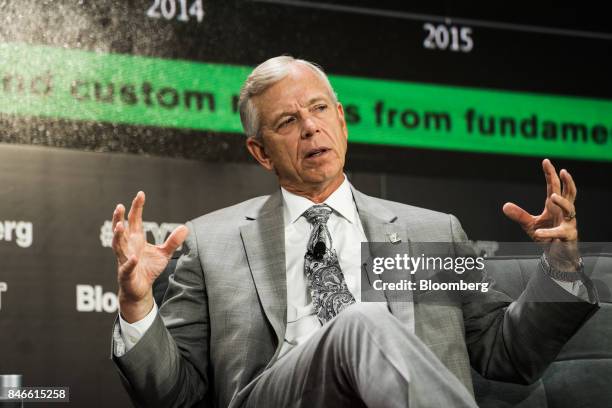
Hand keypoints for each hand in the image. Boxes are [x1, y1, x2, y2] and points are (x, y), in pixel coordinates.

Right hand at [112, 191, 188, 322]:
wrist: (140, 290)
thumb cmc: (149, 268)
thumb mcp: (164, 254)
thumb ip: (173, 241)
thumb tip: (185, 228)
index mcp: (136, 239)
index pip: (134, 220)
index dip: (137, 207)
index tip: (140, 194)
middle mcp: (128, 247)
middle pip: (121, 230)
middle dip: (119, 218)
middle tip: (119, 206)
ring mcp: (124, 260)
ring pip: (117, 246)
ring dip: (117, 236)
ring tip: (119, 226)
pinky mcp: (126, 274)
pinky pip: (126, 267)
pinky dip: (129, 263)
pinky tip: (133, 258)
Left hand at [502, 159, 579, 269]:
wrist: (558, 256)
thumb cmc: (546, 237)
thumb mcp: (530, 225)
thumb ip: (519, 215)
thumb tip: (505, 205)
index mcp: (554, 206)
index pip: (553, 187)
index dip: (550, 174)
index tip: (546, 161)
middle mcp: (564, 212)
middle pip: (567, 193)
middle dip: (565, 181)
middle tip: (561, 170)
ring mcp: (568, 223)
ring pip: (570, 209)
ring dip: (561, 202)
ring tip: (551, 197)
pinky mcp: (568, 236)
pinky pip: (559, 233)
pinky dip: (548, 232)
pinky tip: (539, 232)